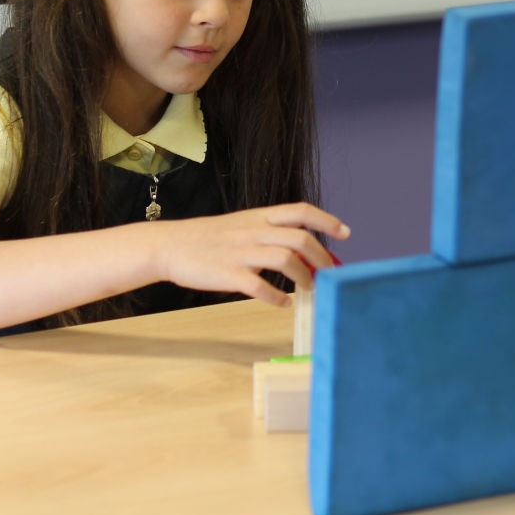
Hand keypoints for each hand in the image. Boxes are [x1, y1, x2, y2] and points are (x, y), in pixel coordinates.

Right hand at [152, 203, 350, 305]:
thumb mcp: (241, 224)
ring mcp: (241, 253)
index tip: (345, 233)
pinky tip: (283, 303)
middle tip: (330, 272)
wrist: (170, 245)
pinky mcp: (229, 275)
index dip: (327, 220)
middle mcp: (254, 231)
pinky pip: (260, 287)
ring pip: (286, 261)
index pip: (301, 211)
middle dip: (322, 256)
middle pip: (300, 239)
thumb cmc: (208, 238)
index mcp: (258, 216)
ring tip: (308, 288)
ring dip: (304, 277)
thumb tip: (302, 245)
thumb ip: (269, 232)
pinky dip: (277, 298)